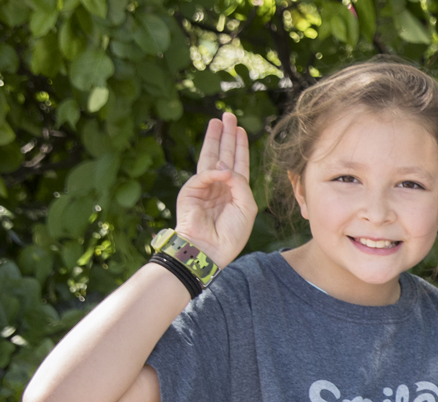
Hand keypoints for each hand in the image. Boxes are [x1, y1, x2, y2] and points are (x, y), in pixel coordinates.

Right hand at [174, 112, 255, 266]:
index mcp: (233, 190)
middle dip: (226, 135)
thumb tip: (225, 166)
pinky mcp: (191, 190)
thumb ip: (240, 183)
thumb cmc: (231, 232)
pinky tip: (223, 169)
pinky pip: (205, 175)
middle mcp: (218, 185)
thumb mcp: (246, 206)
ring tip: (218, 120)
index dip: (239, 146)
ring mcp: (204, 186)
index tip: (241, 130)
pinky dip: (215, 172)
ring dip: (215, 138)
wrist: (210, 249)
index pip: (237, 163)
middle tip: (228, 116)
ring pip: (210, 157)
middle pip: (223, 154)